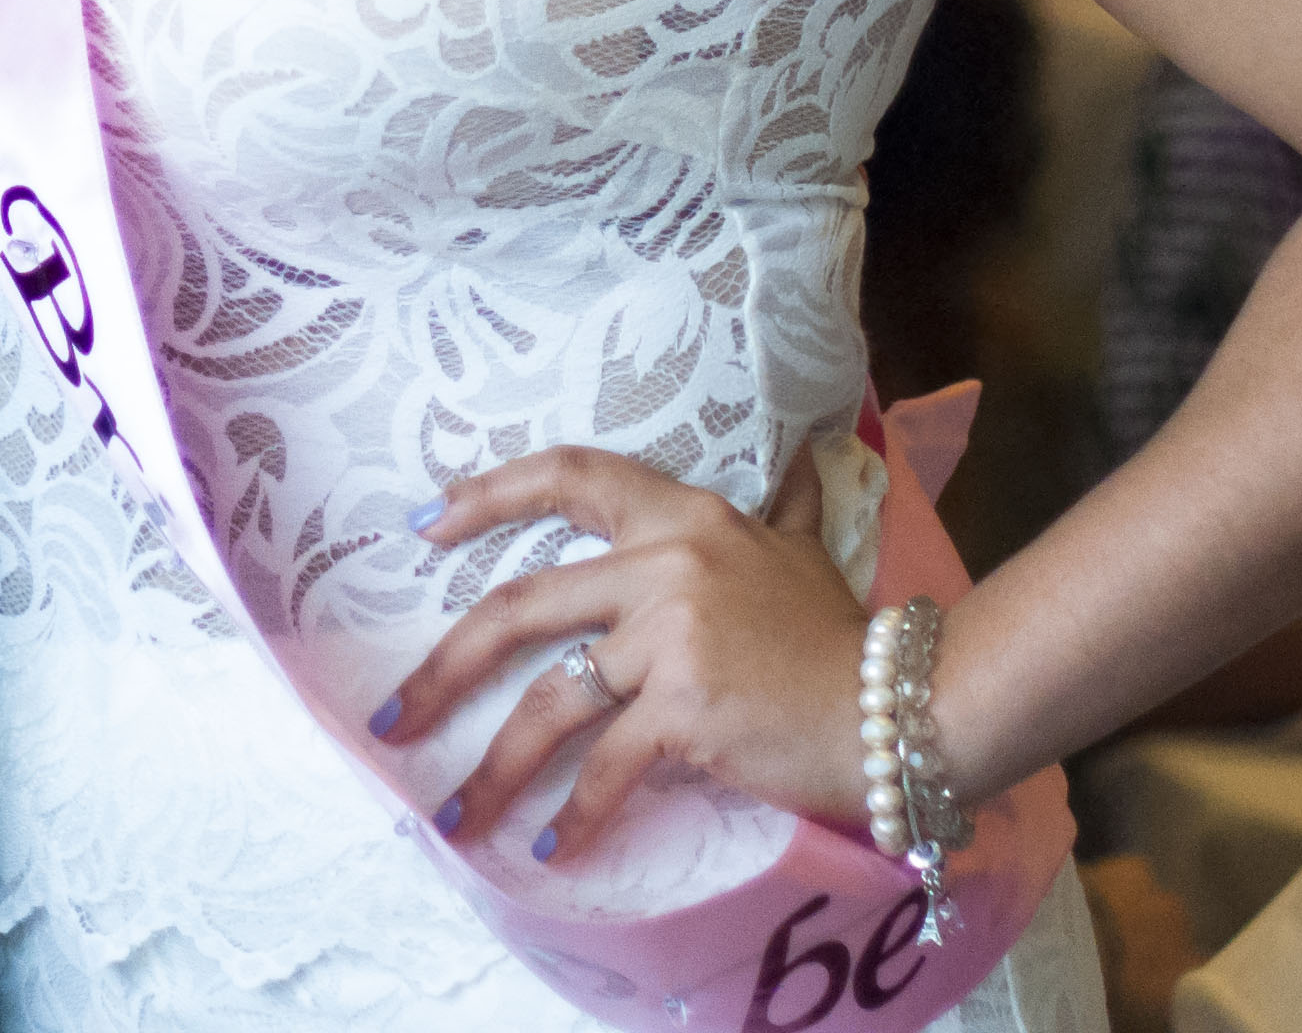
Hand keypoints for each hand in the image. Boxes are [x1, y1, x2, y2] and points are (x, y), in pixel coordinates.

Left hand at [372, 444, 871, 860]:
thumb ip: (787, 506)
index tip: (424, 523)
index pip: (570, 478)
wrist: (905, 706)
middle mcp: (666, 564)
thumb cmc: (844, 636)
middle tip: (395, 715)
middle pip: (522, 606)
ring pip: (550, 701)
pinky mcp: (686, 707)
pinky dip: (574, 814)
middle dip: (447, 667)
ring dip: (493, 766)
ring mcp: (671, 636)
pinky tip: (549, 847)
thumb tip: (806, 455)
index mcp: (682, 518)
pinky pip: (607, 765)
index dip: (490, 496)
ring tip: (454, 815)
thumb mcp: (804, 553)